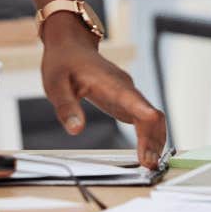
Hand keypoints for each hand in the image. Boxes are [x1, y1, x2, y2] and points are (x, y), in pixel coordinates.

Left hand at [40, 15, 168, 166]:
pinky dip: (150, 137)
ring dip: (155, 141)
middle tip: (148, 165)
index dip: (146, 118)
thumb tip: (76, 130)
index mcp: (110, 83)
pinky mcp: (128, 102)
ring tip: (150, 165)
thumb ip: (66, 107)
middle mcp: (126, 88)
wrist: (72, 46)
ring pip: (153, 118)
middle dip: (152, 140)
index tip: (152, 138)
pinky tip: (147, 153)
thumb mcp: (55, 85)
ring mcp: (129, 95)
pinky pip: (146, 120)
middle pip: (150, 115)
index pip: (134, 100)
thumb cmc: (63, 63)